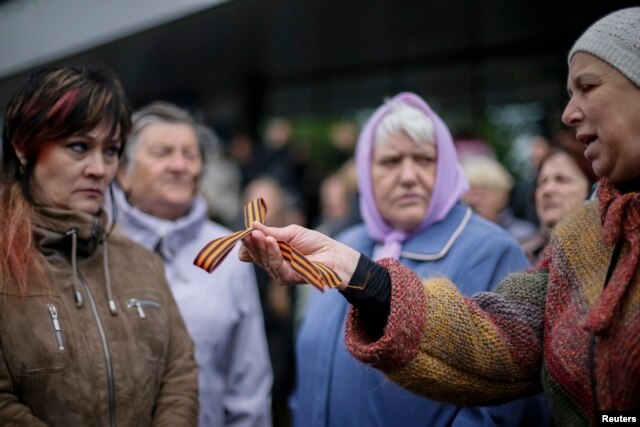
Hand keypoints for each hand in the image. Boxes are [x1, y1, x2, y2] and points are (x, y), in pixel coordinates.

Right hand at [239, 222, 359, 290]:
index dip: (248, 242)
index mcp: (272, 252)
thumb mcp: (291, 232)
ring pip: (264, 260)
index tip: (245, 232)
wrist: (333, 253)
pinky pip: (275, 265)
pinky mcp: (287, 278)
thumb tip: (252, 225)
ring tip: (258, 235)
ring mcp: (279, 272)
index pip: (254, 249)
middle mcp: (273, 263)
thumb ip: (272, 232)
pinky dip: (272, 252)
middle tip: (250, 232)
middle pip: (256, 255)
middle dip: (252, 243)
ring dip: (260, 246)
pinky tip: (270, 242)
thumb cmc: (314, 242)